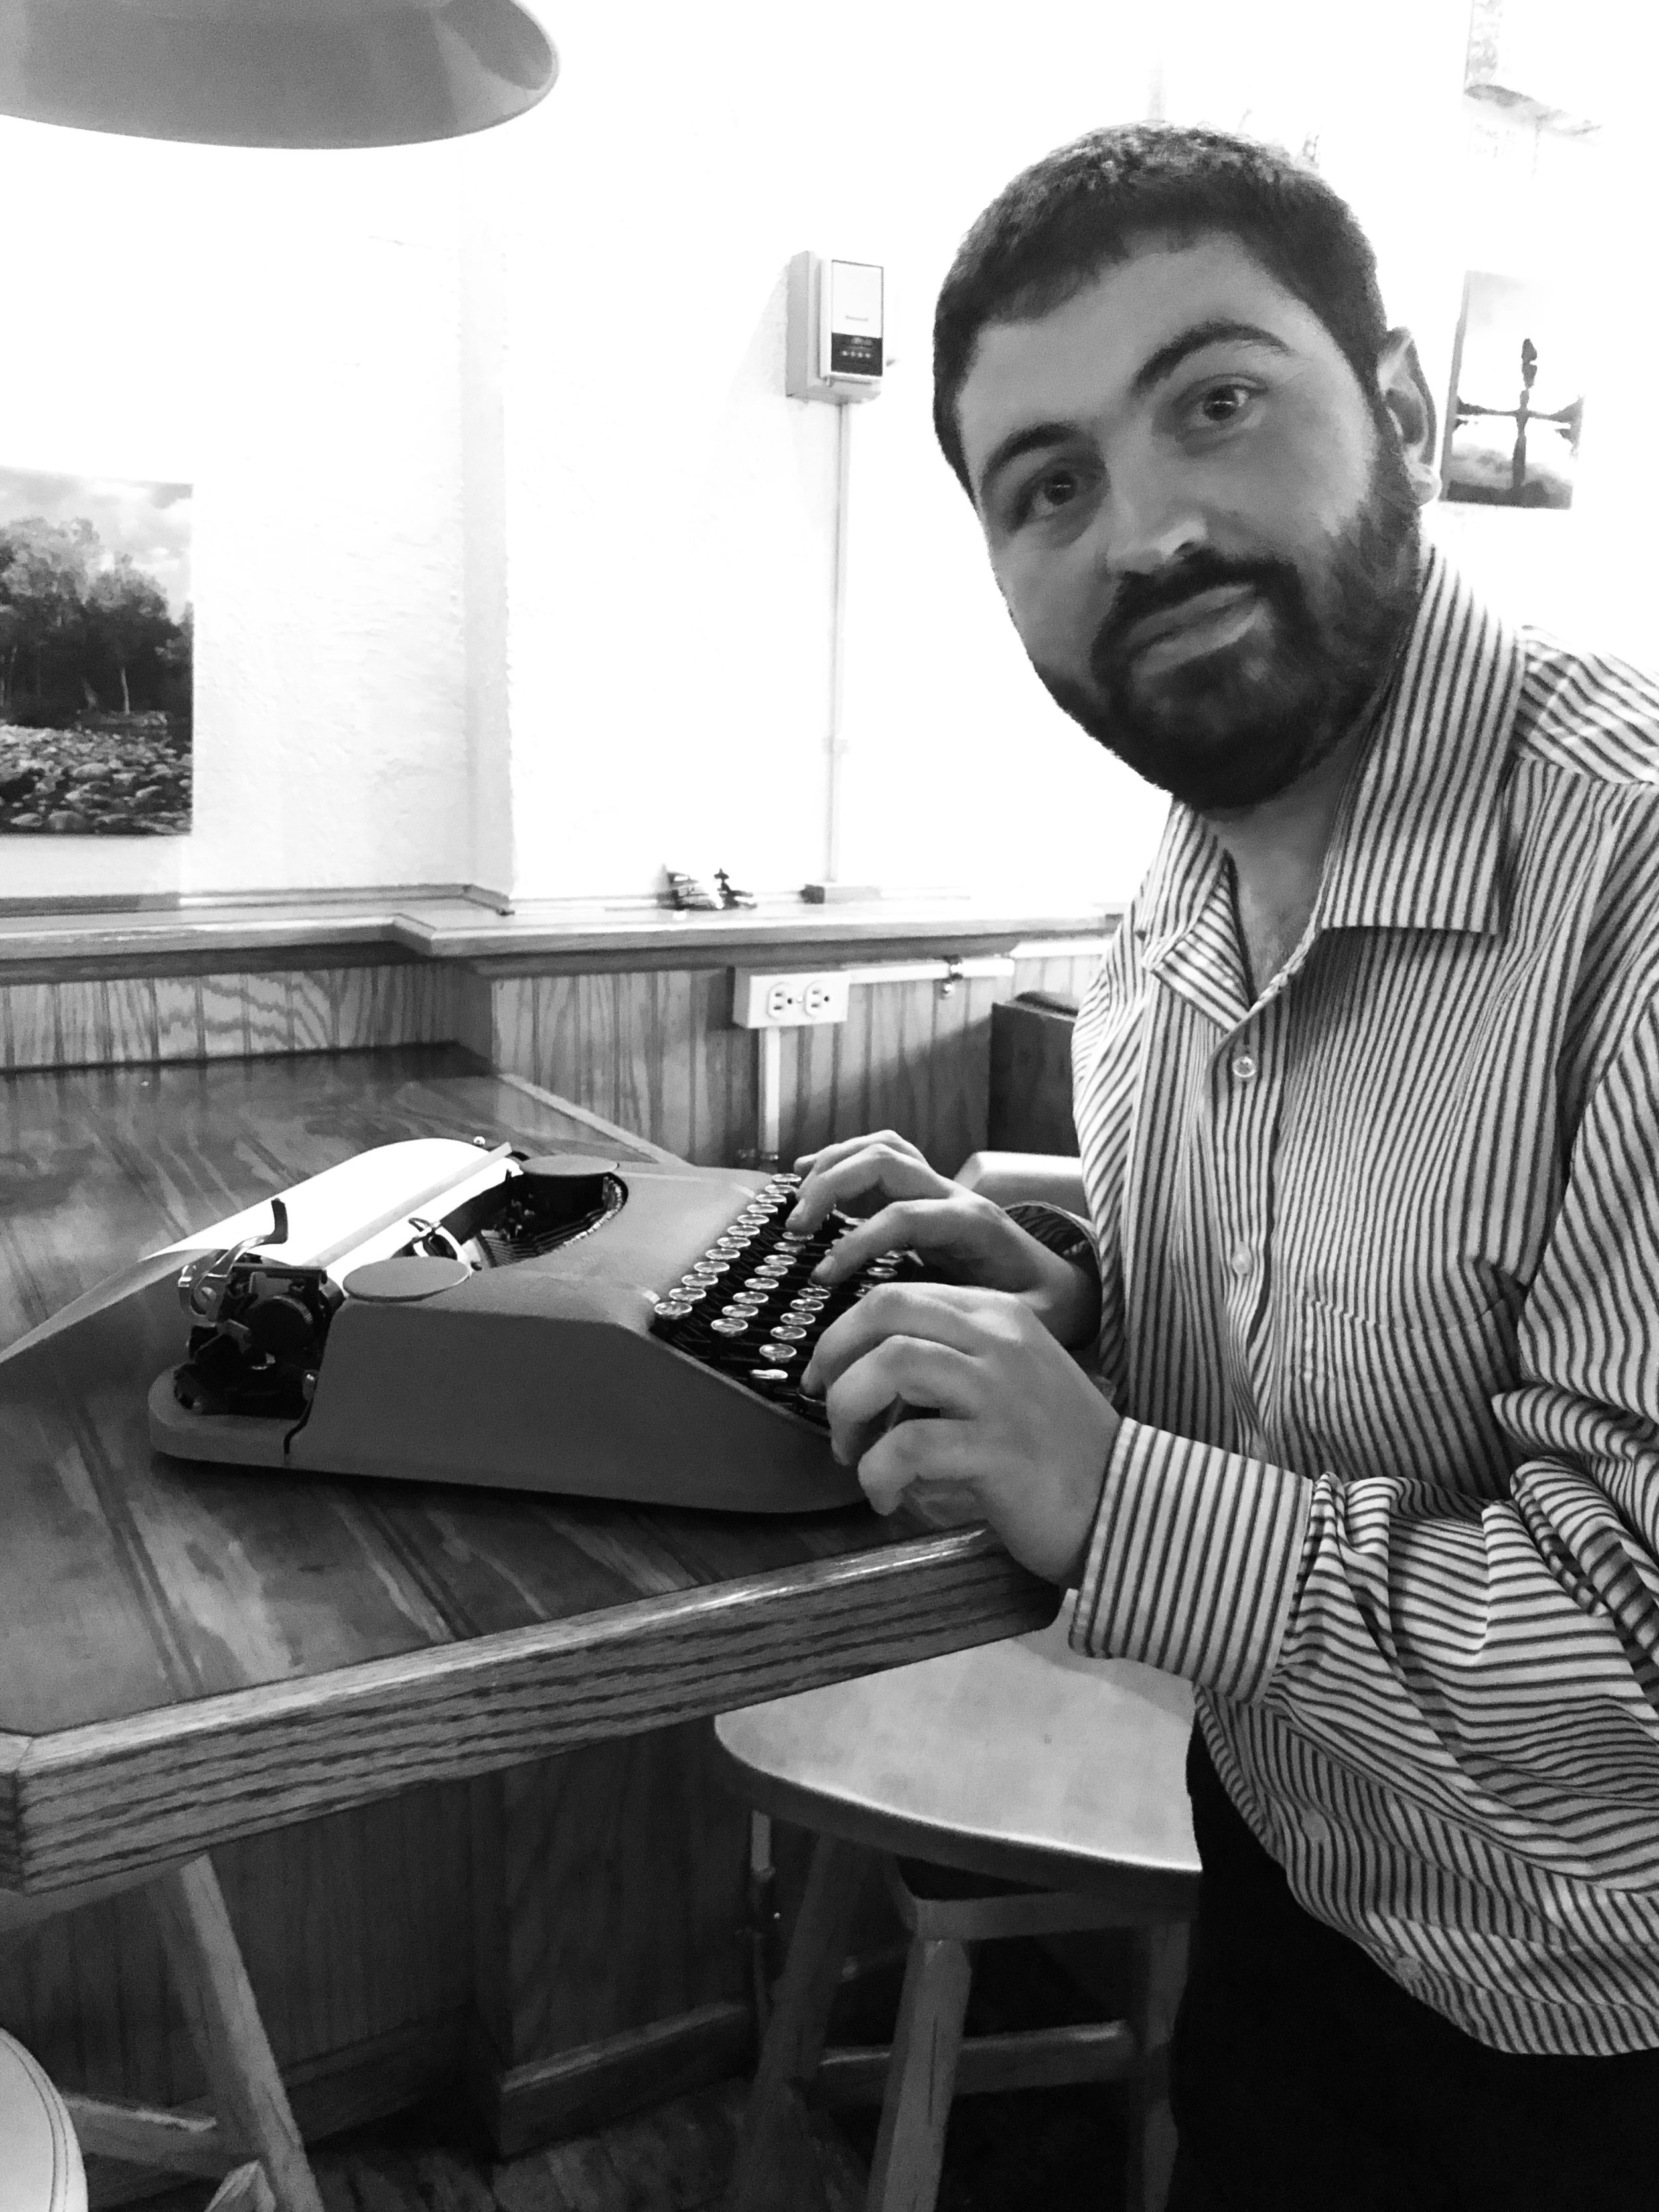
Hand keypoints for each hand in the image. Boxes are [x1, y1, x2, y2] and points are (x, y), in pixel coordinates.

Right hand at [790, 1131, 1098, 1349]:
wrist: (1061, 1281)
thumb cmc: (1040, 1303)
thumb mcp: (1024, 1319)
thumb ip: (983, 1325)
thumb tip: (929, 1340)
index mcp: (973, 1225)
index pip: (905, 1216)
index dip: (859, 1241)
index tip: (824, 1277)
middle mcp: (955, 1194)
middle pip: (887, 1162)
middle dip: (834, 1188)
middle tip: (797, 1229)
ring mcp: (940, 1186)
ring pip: (881, 1148)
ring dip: (832, 1167)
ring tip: (797, 1205)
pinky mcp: (925, 1191)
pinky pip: (881, 1155)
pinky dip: (841, 1158)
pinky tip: (804, 1175)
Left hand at [802, 1279, 1118, 1585]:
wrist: (1124, 1502)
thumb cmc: (1055, 1448)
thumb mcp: (1008, 1377)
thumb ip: (951, 1357)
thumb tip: (864, 1369)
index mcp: (999, 1315)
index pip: (899, 1295)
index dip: (842, 1333)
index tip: (823, 1376)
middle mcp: (999, 1339)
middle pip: (885, 1312)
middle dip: (834, 1357)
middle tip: (826, 1406)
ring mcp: (1000, 1391)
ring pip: (891, 1365)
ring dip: (850, 1411)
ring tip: (855, 1456)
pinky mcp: (998, 1448)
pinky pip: (908, 1446)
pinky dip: (879, 1474)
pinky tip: (888, 1499)